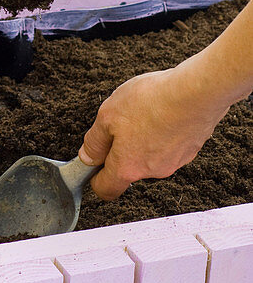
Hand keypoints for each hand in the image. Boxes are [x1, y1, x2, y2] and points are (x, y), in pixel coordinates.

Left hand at [78, 65, 227, 199]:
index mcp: (127, 167)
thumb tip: (88, 157)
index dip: (95, 179)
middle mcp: (152, 172)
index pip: (107, 189)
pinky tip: (163, 111)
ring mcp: (175, 162)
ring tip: (144, 111)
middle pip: (129, 169)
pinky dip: (163, 133)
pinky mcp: (191, 149)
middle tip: (120, 123)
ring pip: (150, 156)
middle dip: (120, 150)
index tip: (93, 165)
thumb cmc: (151, 102)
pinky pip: (169, 145)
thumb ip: (95, 141)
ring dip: (143, 139)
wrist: (196, 93)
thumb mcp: (107, 116)